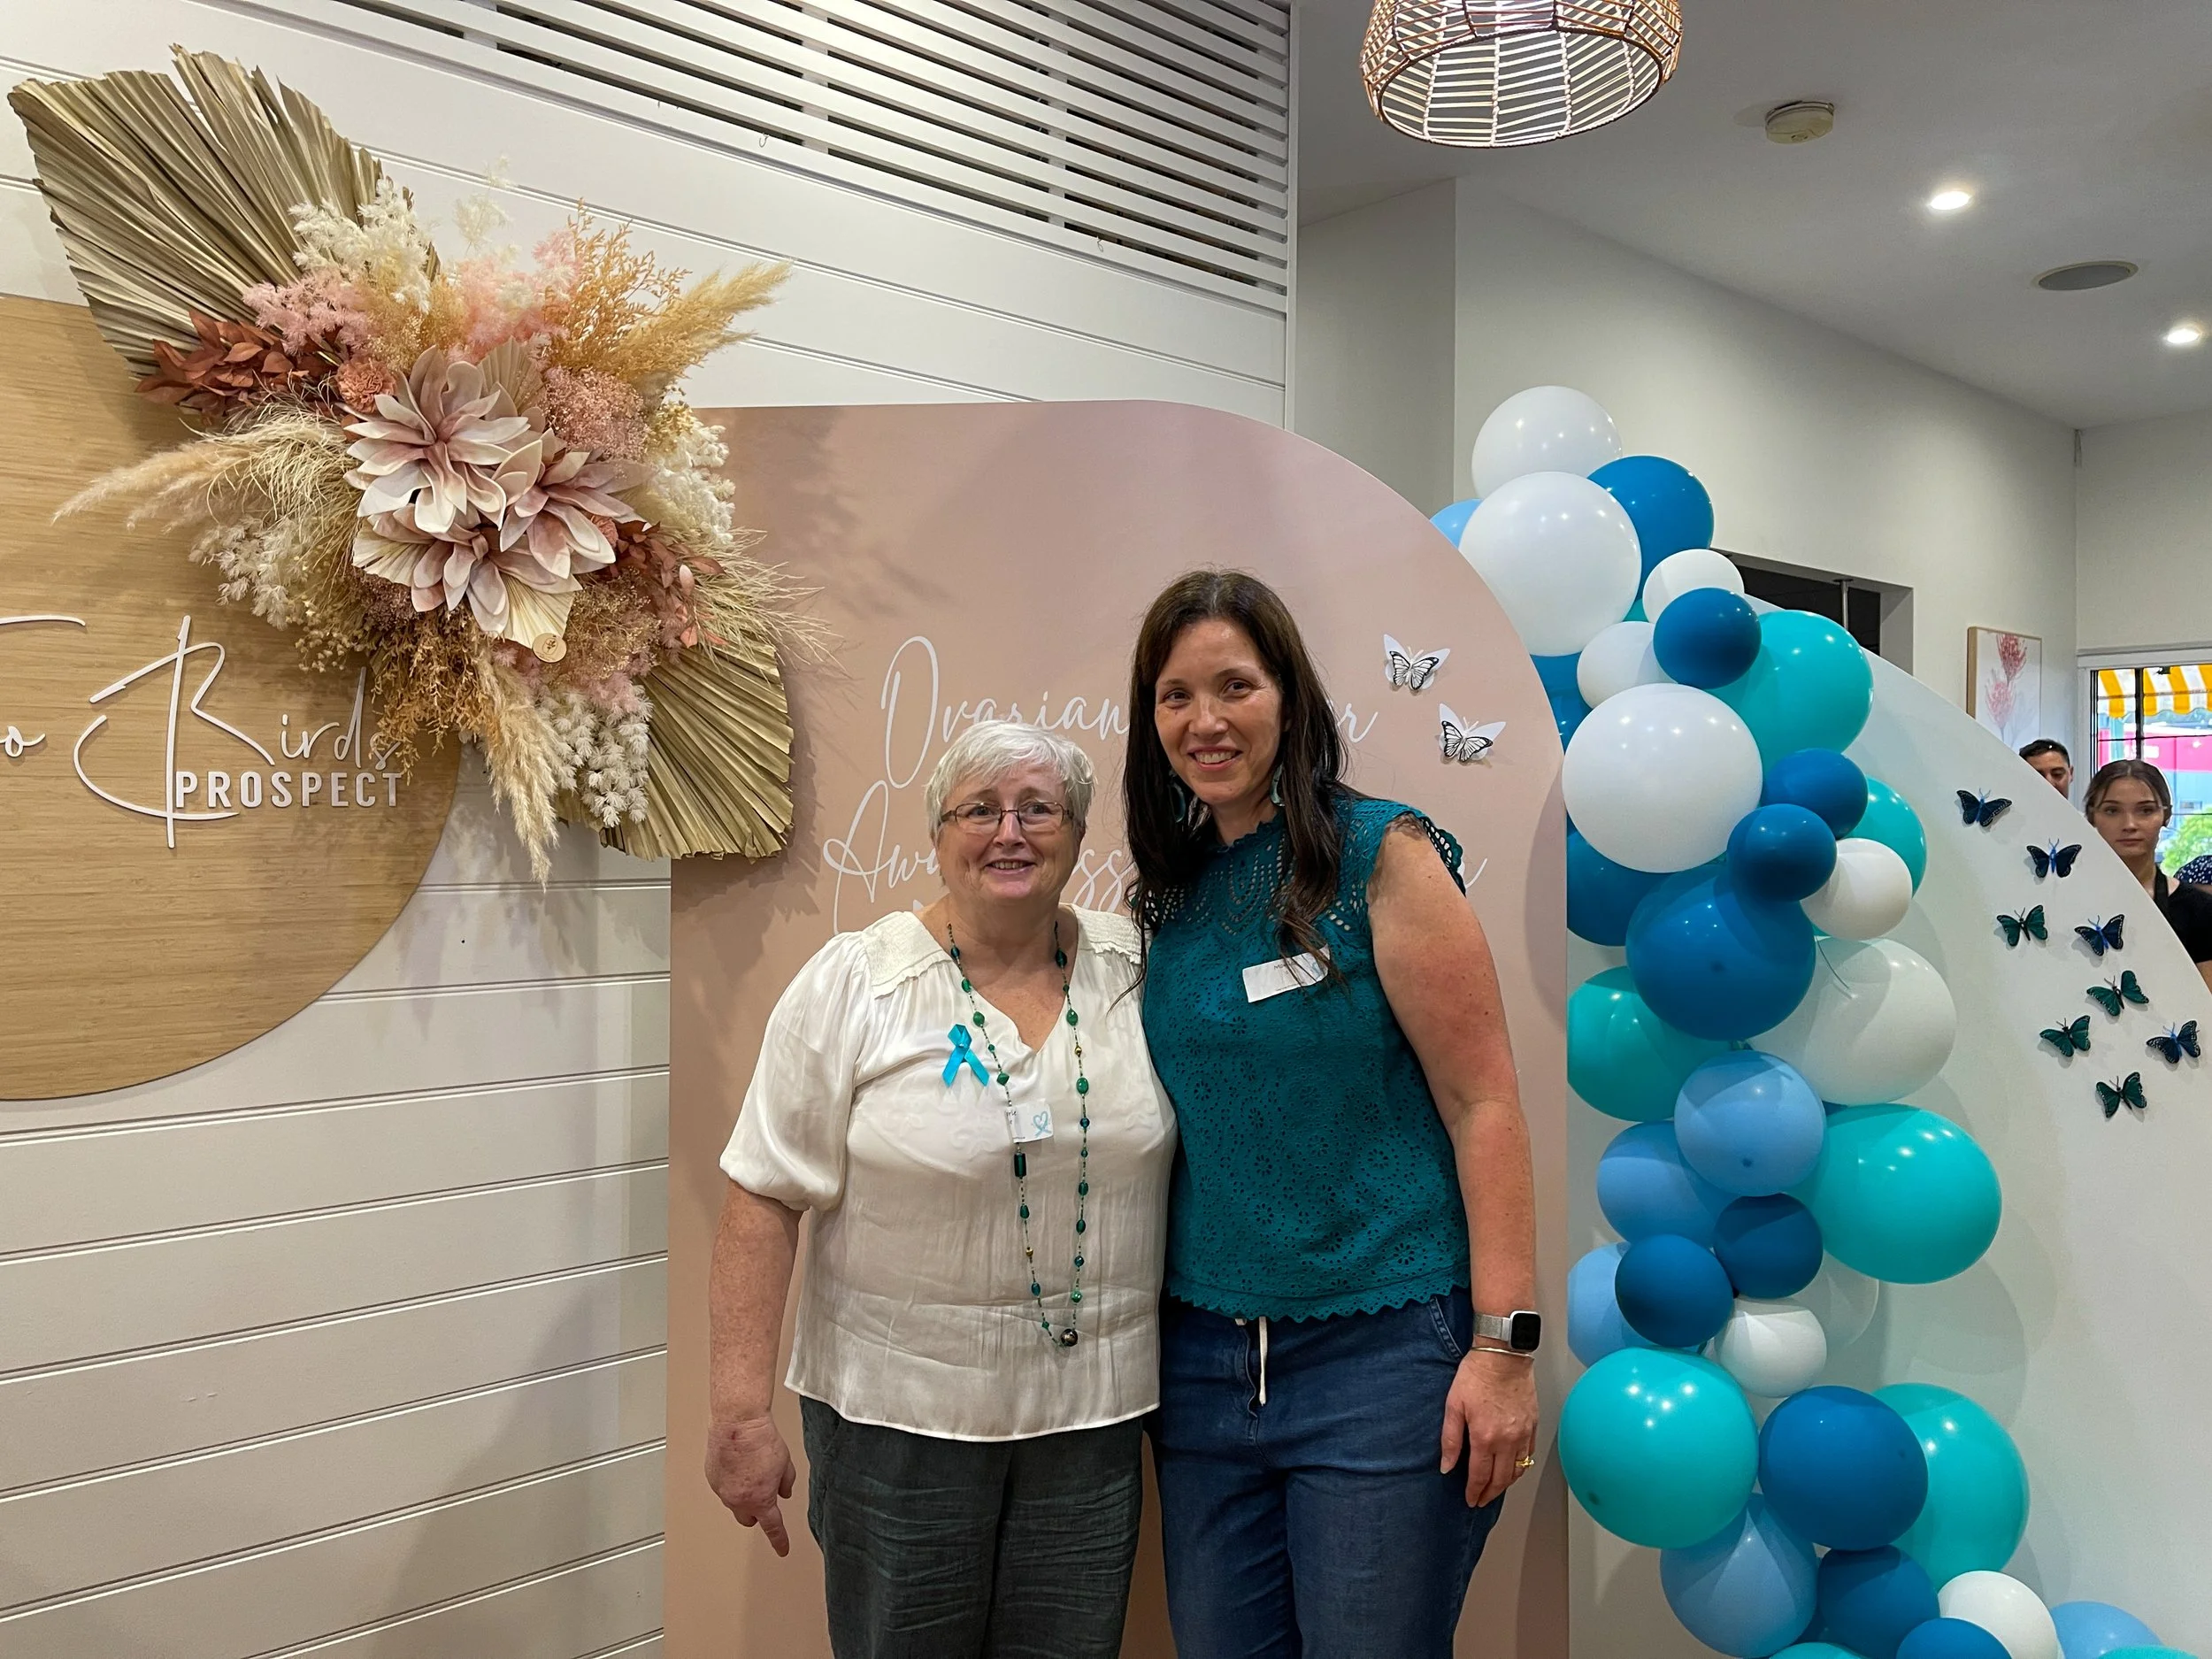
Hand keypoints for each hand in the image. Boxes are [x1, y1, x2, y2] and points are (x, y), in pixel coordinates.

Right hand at [705, 1412, 798, 1554]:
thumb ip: (786, 1483)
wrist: (738, 1422)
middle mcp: (738, 1500)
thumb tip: (783, 1492)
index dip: (779, 1541)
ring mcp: (722, 1490)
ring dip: (742, 1494)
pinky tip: (737, 1464)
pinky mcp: (711, 1478)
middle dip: (756, 1512)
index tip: (782, 1549)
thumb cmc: (761, 1440)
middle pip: (748, 1519)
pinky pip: (723, 1487)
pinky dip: (731, 1481)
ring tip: (750, 1468)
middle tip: (763, 1495)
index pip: (772, 1527)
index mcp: (761, 1500)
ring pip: (733, 1502)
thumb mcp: (785, 1463)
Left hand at [1440, 1348, 1539, 1506]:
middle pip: (1501, 1478)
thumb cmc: (1475, 1376)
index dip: (1474, 1491)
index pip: (1480, 1475)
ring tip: (1496, 1489)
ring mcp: (1523, 1434)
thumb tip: (1447, 1467)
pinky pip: (1529, 1455)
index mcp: (1485, 1438)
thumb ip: (1450, 1440)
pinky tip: (1513, 1469)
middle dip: (1490, 1493)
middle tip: (1482, 1501)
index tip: (1470, 1500)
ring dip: (1506, 1484)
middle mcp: (1508, 1441)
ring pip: (1518, 1470)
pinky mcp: (1533, 1425)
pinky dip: (1521, 1467)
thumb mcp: (1453, 1406)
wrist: (1503, 1355)